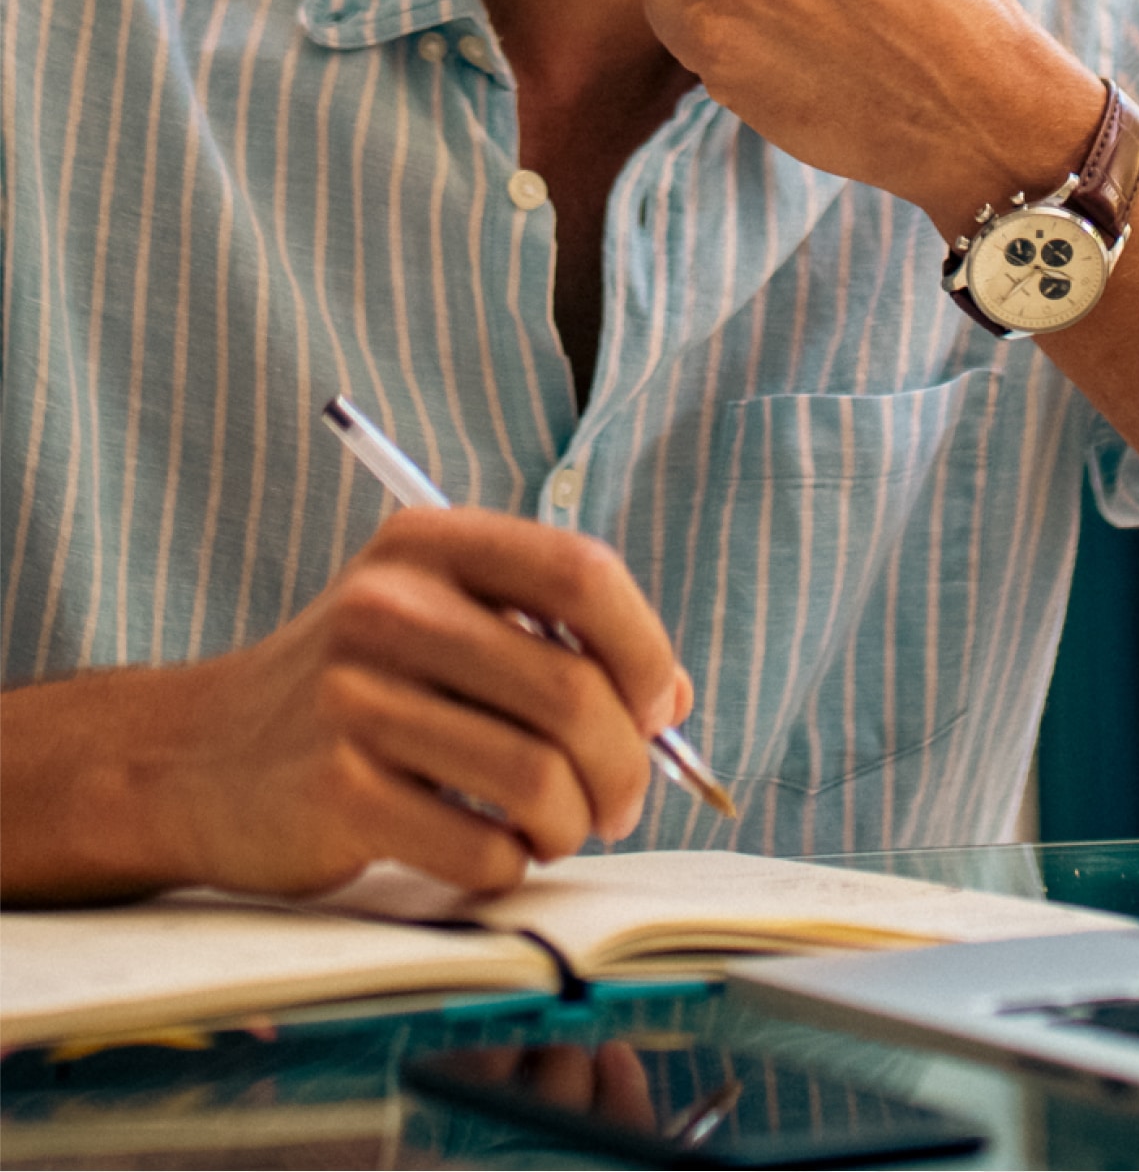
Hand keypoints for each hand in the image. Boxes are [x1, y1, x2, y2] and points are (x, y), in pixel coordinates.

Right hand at [0, 511, 691, 903]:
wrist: (196, 755)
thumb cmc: (356, 688)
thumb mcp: (441, 621)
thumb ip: (552, 639)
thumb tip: (671, 702)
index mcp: (431, 544)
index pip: (581, 572)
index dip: (643, 646)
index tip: (655, 705)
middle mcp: (390, 606)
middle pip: (573, 690)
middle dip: (623, 763)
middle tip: (622, 800)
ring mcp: (355, 697)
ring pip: (537, 777)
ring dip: (572, 823)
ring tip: (557, 828)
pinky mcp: (335, 791)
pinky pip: (480, 848)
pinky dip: (509, 865)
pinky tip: (490, 852)